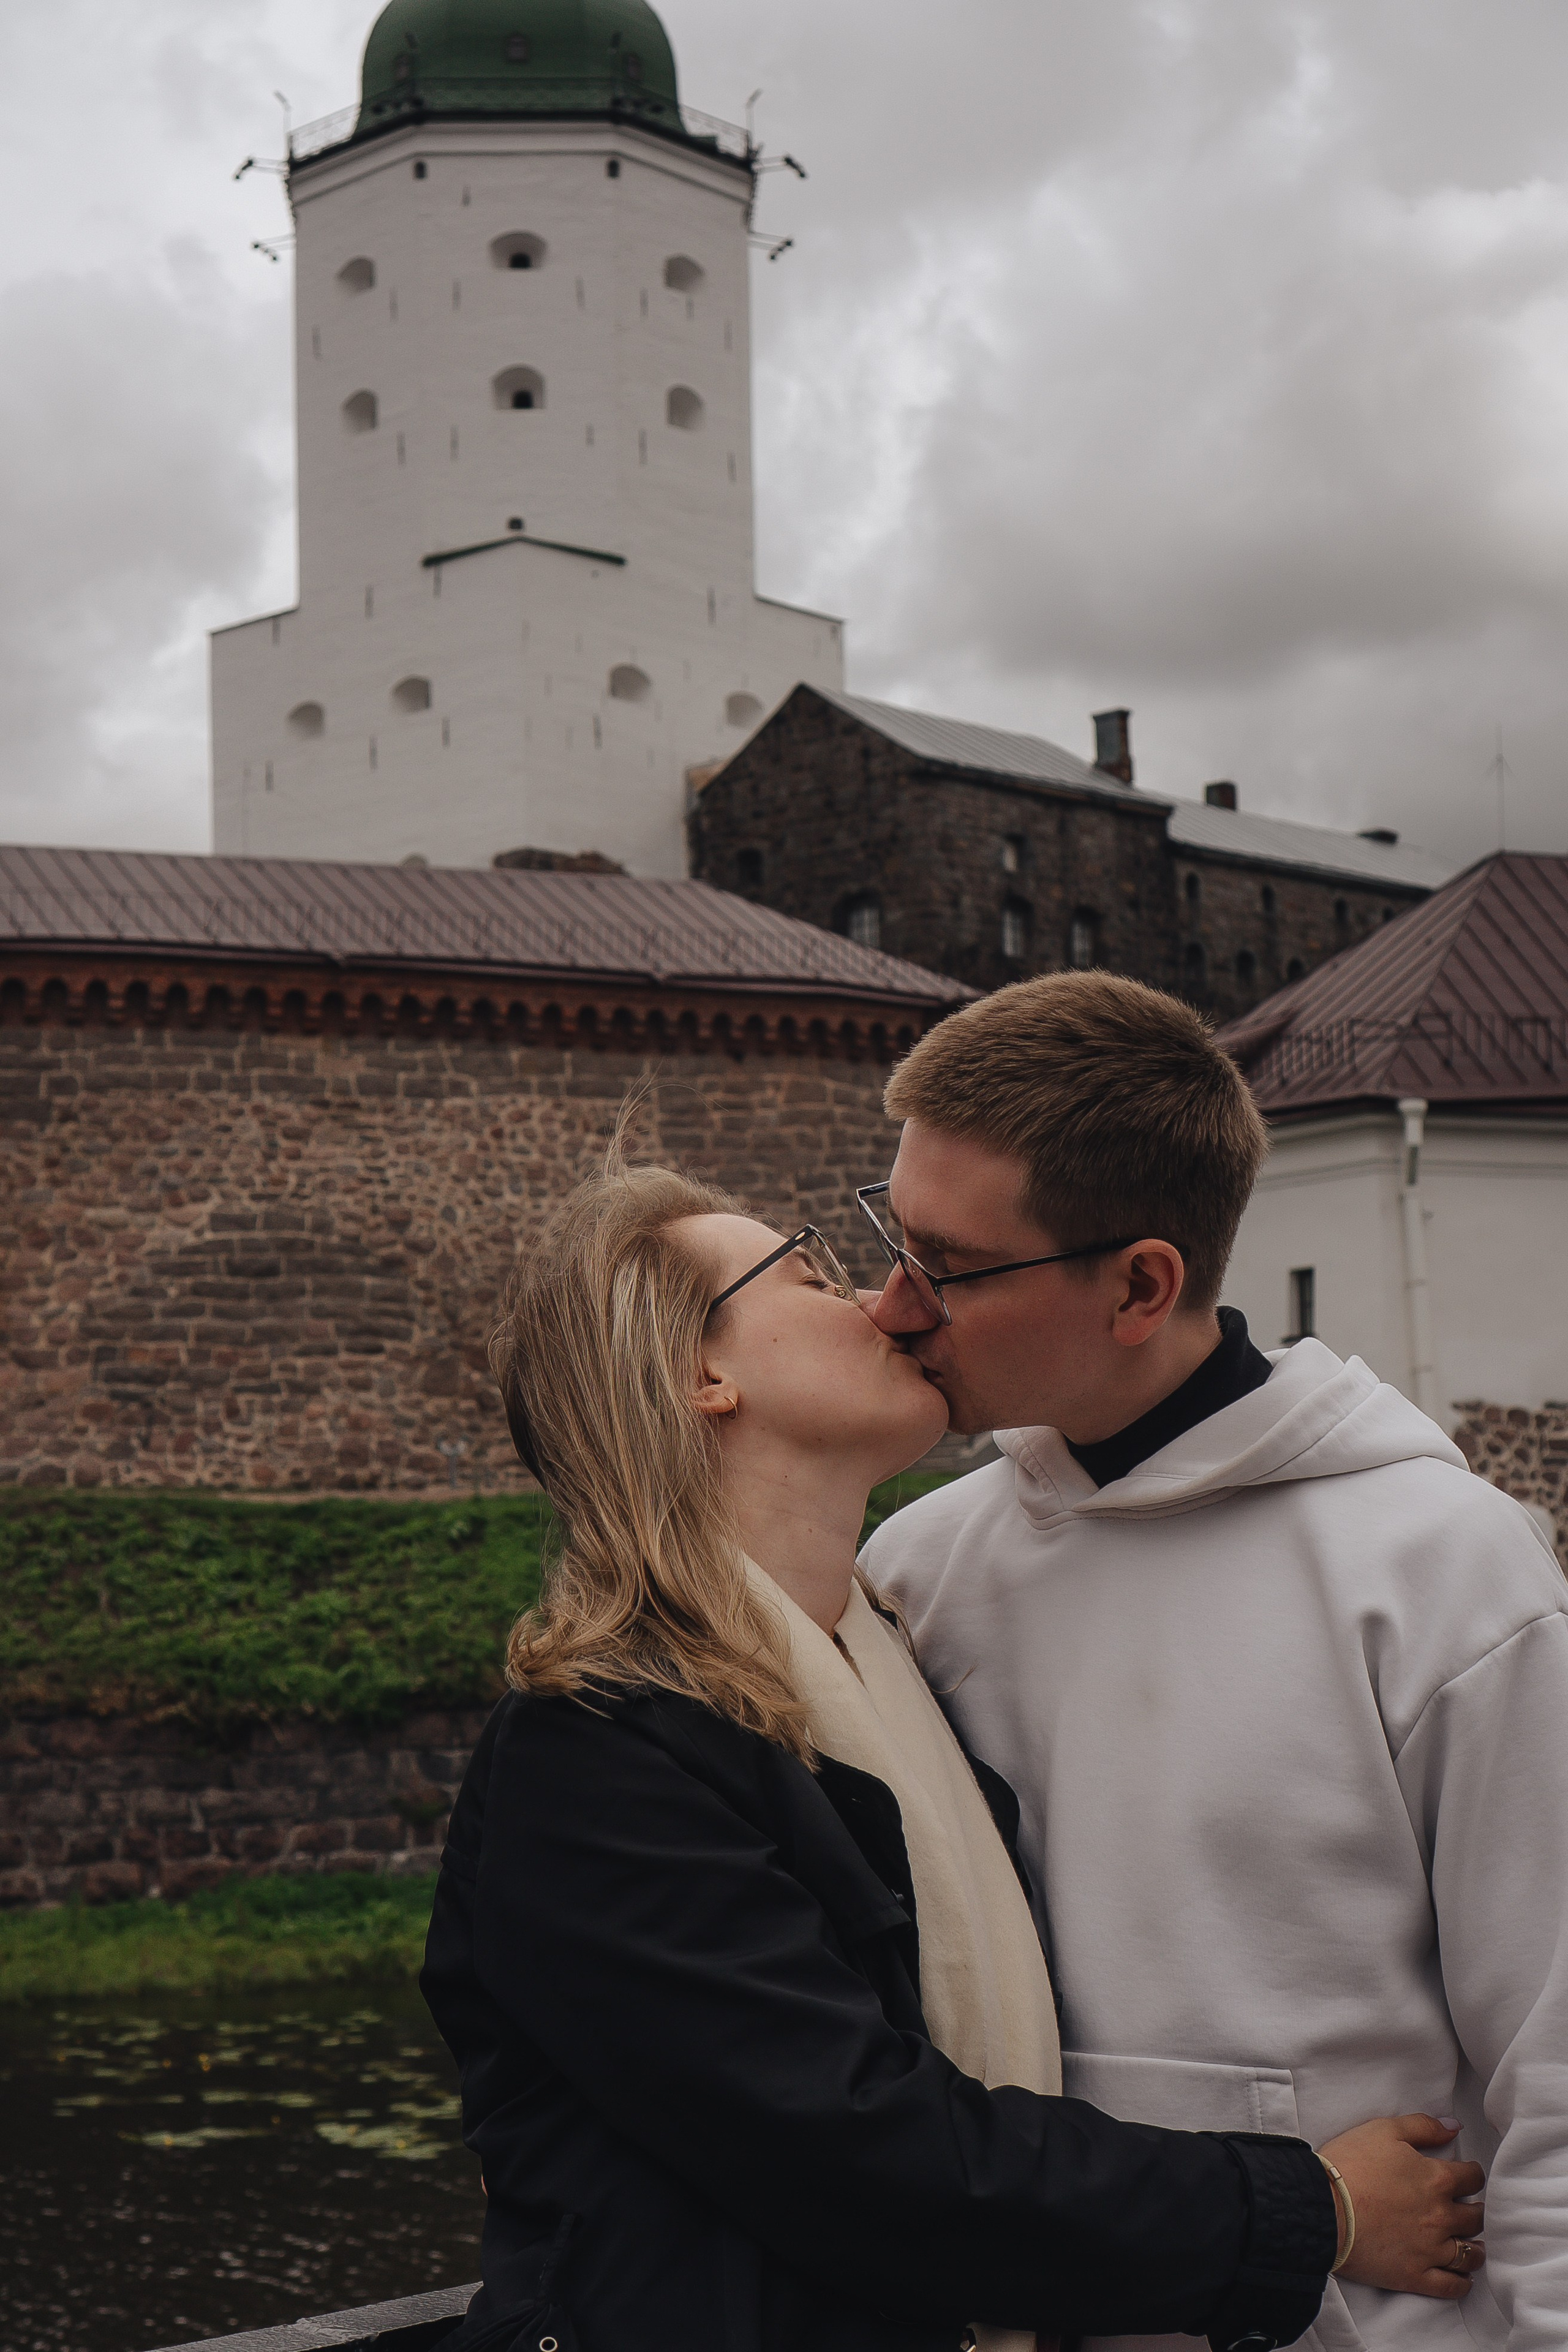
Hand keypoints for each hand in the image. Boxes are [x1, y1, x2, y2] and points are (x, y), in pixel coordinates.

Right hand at [1318, 2114, 1484, 2300]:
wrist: (1322, 2206)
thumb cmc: (1350, 2164)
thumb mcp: (1383, 2130)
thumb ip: (1423, 2126)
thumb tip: (1454, 2127)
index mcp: (1436, 2179)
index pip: (1472, 2178)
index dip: (1472, 2175)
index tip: (1467, 2177)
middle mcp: (1441, 2216)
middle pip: (1476, 2217)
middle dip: (1476, 2211)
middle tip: (1471, 2210)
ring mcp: (1430, 2250)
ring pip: (1469, 2255)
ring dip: (1475, 2249)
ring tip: (1472, 2246)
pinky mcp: (1415, 2276)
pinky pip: (1451, 2286)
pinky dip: (1461, 2284)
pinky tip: (1462, 2278)